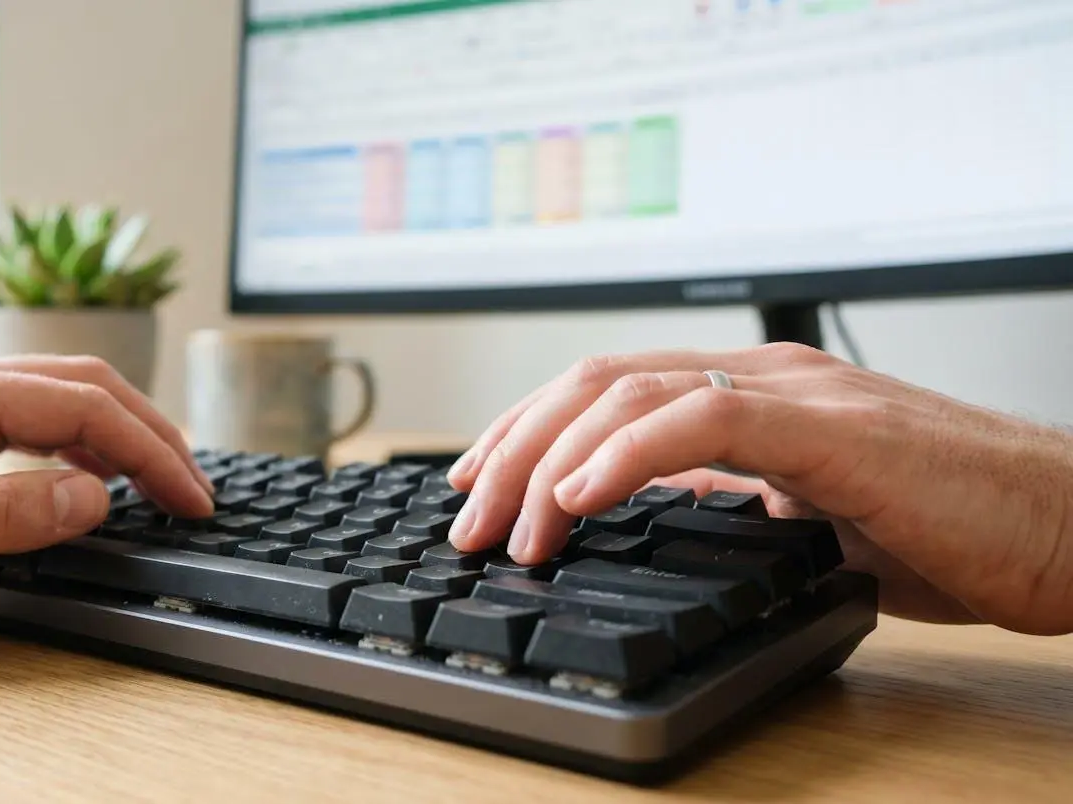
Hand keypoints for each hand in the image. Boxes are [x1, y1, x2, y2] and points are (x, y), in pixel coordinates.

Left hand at [0, 356, 212, 633]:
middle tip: (196, 491)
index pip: (76, 405)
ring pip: (54, 398)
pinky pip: (21, 423)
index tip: (192, 495)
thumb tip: (91, 495)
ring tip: (164, 482)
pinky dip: (74, 446)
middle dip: (150, 433)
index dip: (148, 451)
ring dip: (117, 435)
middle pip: (77, 385)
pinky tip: (89, 476)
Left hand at [445, 343, 1072, 635]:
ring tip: (511, 529)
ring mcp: (792, 394)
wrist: (1068, 527)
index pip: (606, 389)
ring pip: (627, 393)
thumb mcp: (808, 514)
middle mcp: (758, 378)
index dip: (527, 431)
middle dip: (511, 449)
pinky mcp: (829, 430)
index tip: (479, 485)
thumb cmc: (953, 525)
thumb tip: (661, 513)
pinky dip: (623, 455)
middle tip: (469, 520)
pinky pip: (701, 420)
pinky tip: (580, 498)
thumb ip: (734, 496)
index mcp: (748, 395)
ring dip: (547, 462)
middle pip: (594, 383)